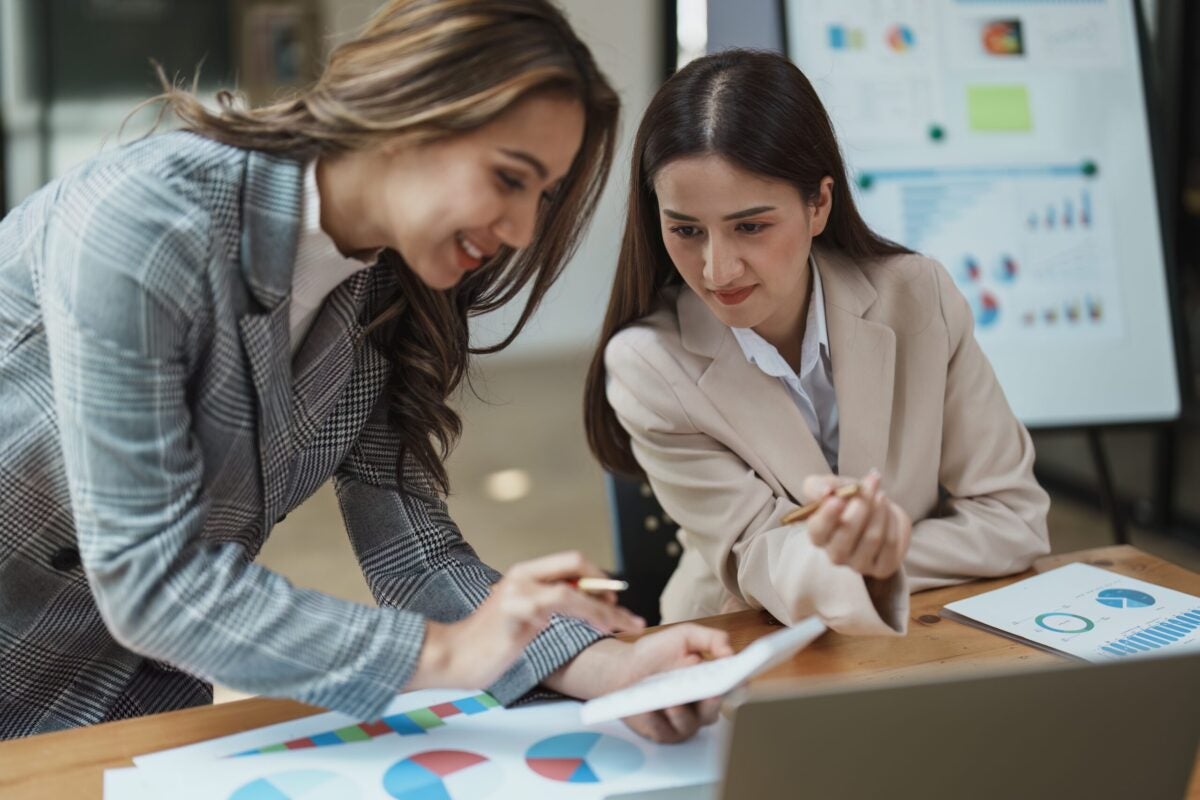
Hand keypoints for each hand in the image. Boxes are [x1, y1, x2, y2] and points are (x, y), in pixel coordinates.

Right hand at [407, 551, 644, 690]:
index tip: (615, 601)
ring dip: (607, 608)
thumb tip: (584, 604)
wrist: (450, 656)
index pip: (570, 562)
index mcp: (523, 574)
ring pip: (576, 589)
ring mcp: (520, 590)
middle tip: (625, 611)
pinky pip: (564, 604)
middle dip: (607, 584)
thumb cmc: (486, 644)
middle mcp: (522, 575)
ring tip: (626, 624)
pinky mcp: (519, 610)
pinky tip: (602, 627)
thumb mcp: (522, 618)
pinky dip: (590, 614)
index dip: (597, 577)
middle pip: (576, 562)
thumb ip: (547, 606)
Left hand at [544, 624, 734, 743]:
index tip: (738, 679)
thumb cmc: (656, 653)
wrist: (623, 667)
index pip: (733, 689)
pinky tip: (648, 709)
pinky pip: (663, 732)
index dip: (738, 686)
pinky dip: (656, 721)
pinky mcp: (662, 733)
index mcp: (711, 682)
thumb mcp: (684, 636)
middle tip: (710, 694)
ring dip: (681, 714)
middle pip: (713, 711)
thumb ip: (710, 639)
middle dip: (712, 704)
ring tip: (672, 702)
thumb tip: (730, 651)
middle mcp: (701, 705)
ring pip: (689, 725)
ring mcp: (683, 721)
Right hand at [801, 470, 911, 578]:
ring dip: (879, 510)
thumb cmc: (848, 499)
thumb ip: (819, 486)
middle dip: (862, 506)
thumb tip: (825, 492)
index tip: (838, 499)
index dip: (828, 516)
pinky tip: (888, 511)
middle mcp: (835, 554)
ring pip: (872, 538)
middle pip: (847, 535)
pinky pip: (890, 544)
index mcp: (819, 535)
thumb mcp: (830, 486)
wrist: (877, 509)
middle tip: (871, 484)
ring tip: (881, 495)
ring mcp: (859, 564)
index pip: (818, 531)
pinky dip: (891, 521)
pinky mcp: (882, 568)